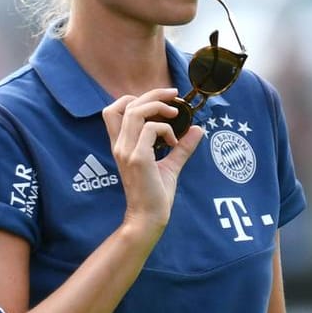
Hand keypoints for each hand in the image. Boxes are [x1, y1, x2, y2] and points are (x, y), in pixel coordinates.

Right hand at [102, 90, 202, 234]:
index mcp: (121, 145)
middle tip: (174, 96)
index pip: (113, 110)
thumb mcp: (170, 165)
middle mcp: (120, 145)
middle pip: (126, 104)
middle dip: (153, 95)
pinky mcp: (138, 158)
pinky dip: (166, 129)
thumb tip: (198, 129)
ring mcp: (127, 151)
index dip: (134, 99)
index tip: (159, 102)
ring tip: (174, 115)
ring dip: (158, 107)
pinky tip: (174, 143)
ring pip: (135, 111)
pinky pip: (151, 129)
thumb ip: (181, 147)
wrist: (149, 217)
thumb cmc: (155, 194)